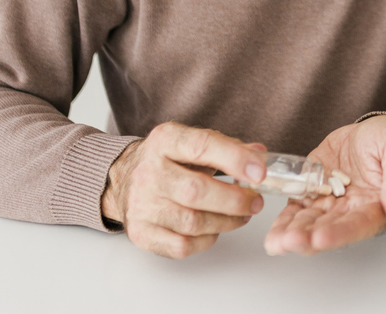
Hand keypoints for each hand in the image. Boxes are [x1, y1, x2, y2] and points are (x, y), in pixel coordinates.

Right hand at [101, 122, 268, 258]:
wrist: (124, 179)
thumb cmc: (167, 161)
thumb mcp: (193, 142)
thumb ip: (229, 148)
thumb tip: (261, 155)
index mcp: (165, 140)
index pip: (202, 146)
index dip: (235, 160)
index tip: (260, 173)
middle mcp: (149, 172)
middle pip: (197, 191)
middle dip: (235, 200)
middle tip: (256, 202)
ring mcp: (142, 205)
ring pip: (192, 222)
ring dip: (226, 222)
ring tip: (241, 215)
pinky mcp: (141, 232)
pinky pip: (181, 245)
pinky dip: (206, 240)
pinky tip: (215, 228)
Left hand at [264, 115, 385, 255]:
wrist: (373, 129)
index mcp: (378, 207)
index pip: (359, 225)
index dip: (339, 234)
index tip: (320, 238)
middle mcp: (352, 212)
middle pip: (329, 230)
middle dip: (308, 237)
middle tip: (290, 241)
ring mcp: (331, 203)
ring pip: (310, 223)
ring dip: (292, 234)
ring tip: (276, 242)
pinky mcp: (313, 191)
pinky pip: (297, 208)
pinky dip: (284, 221)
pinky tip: (272, 233)